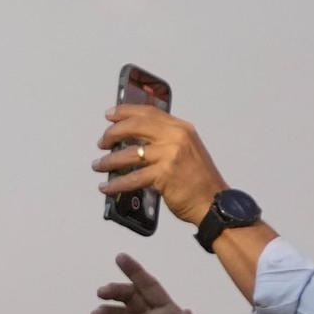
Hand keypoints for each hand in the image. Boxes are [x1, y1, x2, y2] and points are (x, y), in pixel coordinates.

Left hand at [93, 106, 228, 225]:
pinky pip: (131, 178)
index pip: (148, 112)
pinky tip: (106, 187)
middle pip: (135, 126)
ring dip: (108, 161)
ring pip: (128, 154)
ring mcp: (170, 155)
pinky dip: (115, 184)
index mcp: (181, 128)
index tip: (109, 115)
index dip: (125, 112)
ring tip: (98, 165)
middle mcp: (176, 137)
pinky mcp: (164, 174)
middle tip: (102, 142)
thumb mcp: (186, 149)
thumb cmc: (199, 179)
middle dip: (112, 133)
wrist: (215, 201)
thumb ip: (164, 140)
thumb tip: (133, 139)